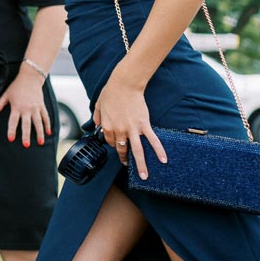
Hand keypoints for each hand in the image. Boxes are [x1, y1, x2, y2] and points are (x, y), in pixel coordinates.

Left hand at [0, 72, 50, 146]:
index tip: (11, 139)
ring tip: (40, 142)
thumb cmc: (16, 86)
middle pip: (26, 124)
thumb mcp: (6, 94)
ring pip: (38, 123)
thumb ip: (0, 104)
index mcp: (16, 107)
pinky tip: (49, 133)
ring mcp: (36, 108)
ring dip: (40, 133)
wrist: (30, 77)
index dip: (11, 130)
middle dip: (26, 135)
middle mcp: (27, 109)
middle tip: (26, 145)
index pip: (13, 121)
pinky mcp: (42, 106)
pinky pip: (46, 117)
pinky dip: (48, 125)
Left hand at [92, 65, 166, 179]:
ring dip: (141, 165)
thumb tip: (96, 125)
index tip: (118, 147)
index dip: (113, 145)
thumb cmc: (111, 93)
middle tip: (129, 167)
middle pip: (122, 149)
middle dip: (125, 160)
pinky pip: (152, 140)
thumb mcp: (98, 105)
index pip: (110, 142)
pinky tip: (163, 160)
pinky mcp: (144, 125)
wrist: (125, 85)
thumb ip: (97, 117)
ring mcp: (132, 129)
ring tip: (144, 176)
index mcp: (107, 126)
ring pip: (137, 151)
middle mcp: (119, 130)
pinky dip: (158, 150)